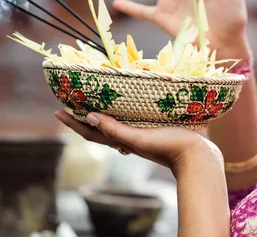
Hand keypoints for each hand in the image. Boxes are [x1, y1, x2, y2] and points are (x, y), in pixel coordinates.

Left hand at [54, 110, 222, 173]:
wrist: (199, 158)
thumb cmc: (169, 147)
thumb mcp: (139, 138)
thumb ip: (115, 129)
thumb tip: (89, 116)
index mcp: (121, 141)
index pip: (90, 131)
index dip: (73, 122)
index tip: (57, 111)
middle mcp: (128, 138)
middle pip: (99, 126)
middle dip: (84, 115)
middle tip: (74, 100)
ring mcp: (141, 134)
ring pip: (115, 123)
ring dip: (103, 112)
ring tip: (96, 98)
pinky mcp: (154, 129)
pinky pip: (132, 119)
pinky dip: (124, 111)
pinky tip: (129, 103)